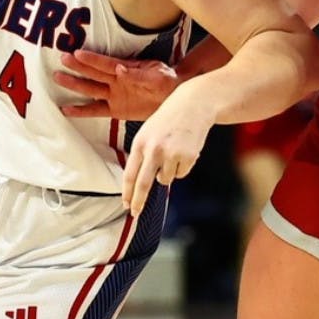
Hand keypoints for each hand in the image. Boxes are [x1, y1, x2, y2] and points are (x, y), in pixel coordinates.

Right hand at [54, 49, 178, 120]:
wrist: (174, 95)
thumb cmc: (167, 81)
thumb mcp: (158, 76)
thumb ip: (139, 75)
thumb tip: (120, 70)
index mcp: (126, 69)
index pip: (106, 64)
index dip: (92, 59)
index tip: (77, 53)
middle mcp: (116, 81)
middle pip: (93, 73)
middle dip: (78, 67)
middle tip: (62, 59)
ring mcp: (114, 95)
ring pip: (90, 89)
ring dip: (74, 84)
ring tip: (57, 77)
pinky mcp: (115, 110)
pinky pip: (95, 111)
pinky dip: (81, 110)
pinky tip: (66, 109)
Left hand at [121, 88, 212, 215]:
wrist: (193, 105)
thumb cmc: (167, 121)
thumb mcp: (148, 133)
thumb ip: (143, 155)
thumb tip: (140, 184)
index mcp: (140, 143)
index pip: (130, 174)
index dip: (127, 192)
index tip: (126, 204)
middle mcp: (154, 149)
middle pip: (143, 184)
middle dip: (138, 201)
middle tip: (135, 212)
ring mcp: (171, 154)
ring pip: (165, 180)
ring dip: (167, 174)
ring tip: (172, 154)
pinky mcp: (188, 157)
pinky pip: (181, 174)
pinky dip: (181, 168)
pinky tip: (184, 151)